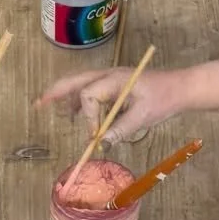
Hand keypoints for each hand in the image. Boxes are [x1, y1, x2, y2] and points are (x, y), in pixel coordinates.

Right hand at [36, 63, 182, 141]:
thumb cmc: (164, 99)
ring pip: (81, 85)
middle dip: (56, 92)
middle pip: (75, 81)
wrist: (180, 89)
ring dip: (66, 97)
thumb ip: (121, 130)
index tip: (96, 135)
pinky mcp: (114, 87)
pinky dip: (79, 101)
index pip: (88, 96)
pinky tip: (72, 113)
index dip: (88, 118)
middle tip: (39, 103)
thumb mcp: (143, 117)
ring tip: (48, 106)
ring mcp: (111, 80)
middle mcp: (108, 76)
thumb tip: (101, 143)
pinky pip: (90, 91)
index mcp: (114, 80)